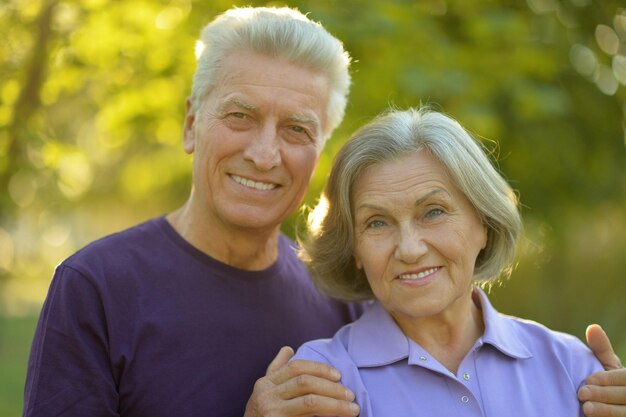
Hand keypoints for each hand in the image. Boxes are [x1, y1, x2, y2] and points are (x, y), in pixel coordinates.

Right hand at [244, 346, 359, 416]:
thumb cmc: (260, 415)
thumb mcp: (265, 391)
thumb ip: (276, 370)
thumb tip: (288, 349)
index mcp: (266, 383)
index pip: (296, 367)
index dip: (320, 368)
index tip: (338, 375)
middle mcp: (266, 396)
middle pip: (305, 383)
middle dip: (332, 387)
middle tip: (351, 395)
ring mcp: (271, 413)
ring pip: (310, 402)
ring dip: (336, 405)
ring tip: (352, 409)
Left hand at [579, 324, 625, 416]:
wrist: (610, 408)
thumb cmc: (610, 385)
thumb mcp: (608, 367)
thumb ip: (602, 351)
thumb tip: (593, 327)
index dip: (608, 379)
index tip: (588, 379)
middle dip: (604, 394)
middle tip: (581, 393)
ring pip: (625, 412)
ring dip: (606, 411)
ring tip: (586, 408)